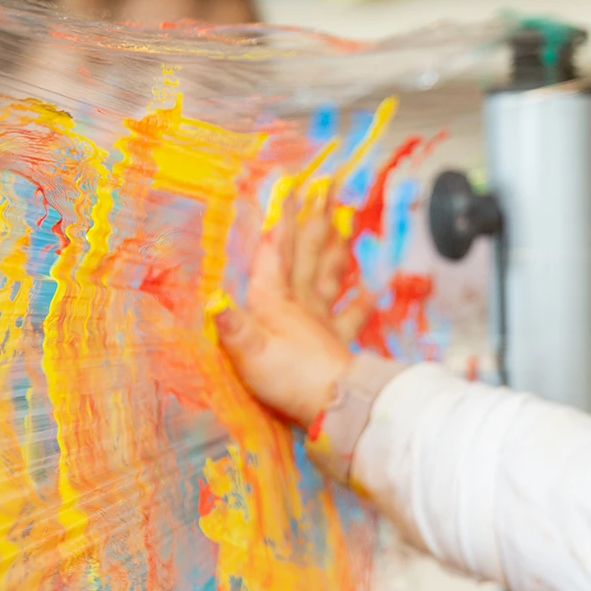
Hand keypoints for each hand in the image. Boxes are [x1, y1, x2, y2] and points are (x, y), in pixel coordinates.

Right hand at [214, 187, 374, 425]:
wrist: (336, 406)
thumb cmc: (289, 380)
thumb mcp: (250, 354)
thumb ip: (233, 327)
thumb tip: (213, 300)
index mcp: (275, 301)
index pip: (276, 251)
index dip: (281, 218)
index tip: (290, 184)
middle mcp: (302, 304)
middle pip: (308, 253)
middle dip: (314, 218)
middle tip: (327, 185)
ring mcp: (324, 321)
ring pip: (330, 274)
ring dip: (336, 246)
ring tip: (346, 219)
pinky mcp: (339, 342)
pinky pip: (353, 317)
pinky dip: (364, 302)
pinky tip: (377, 288)